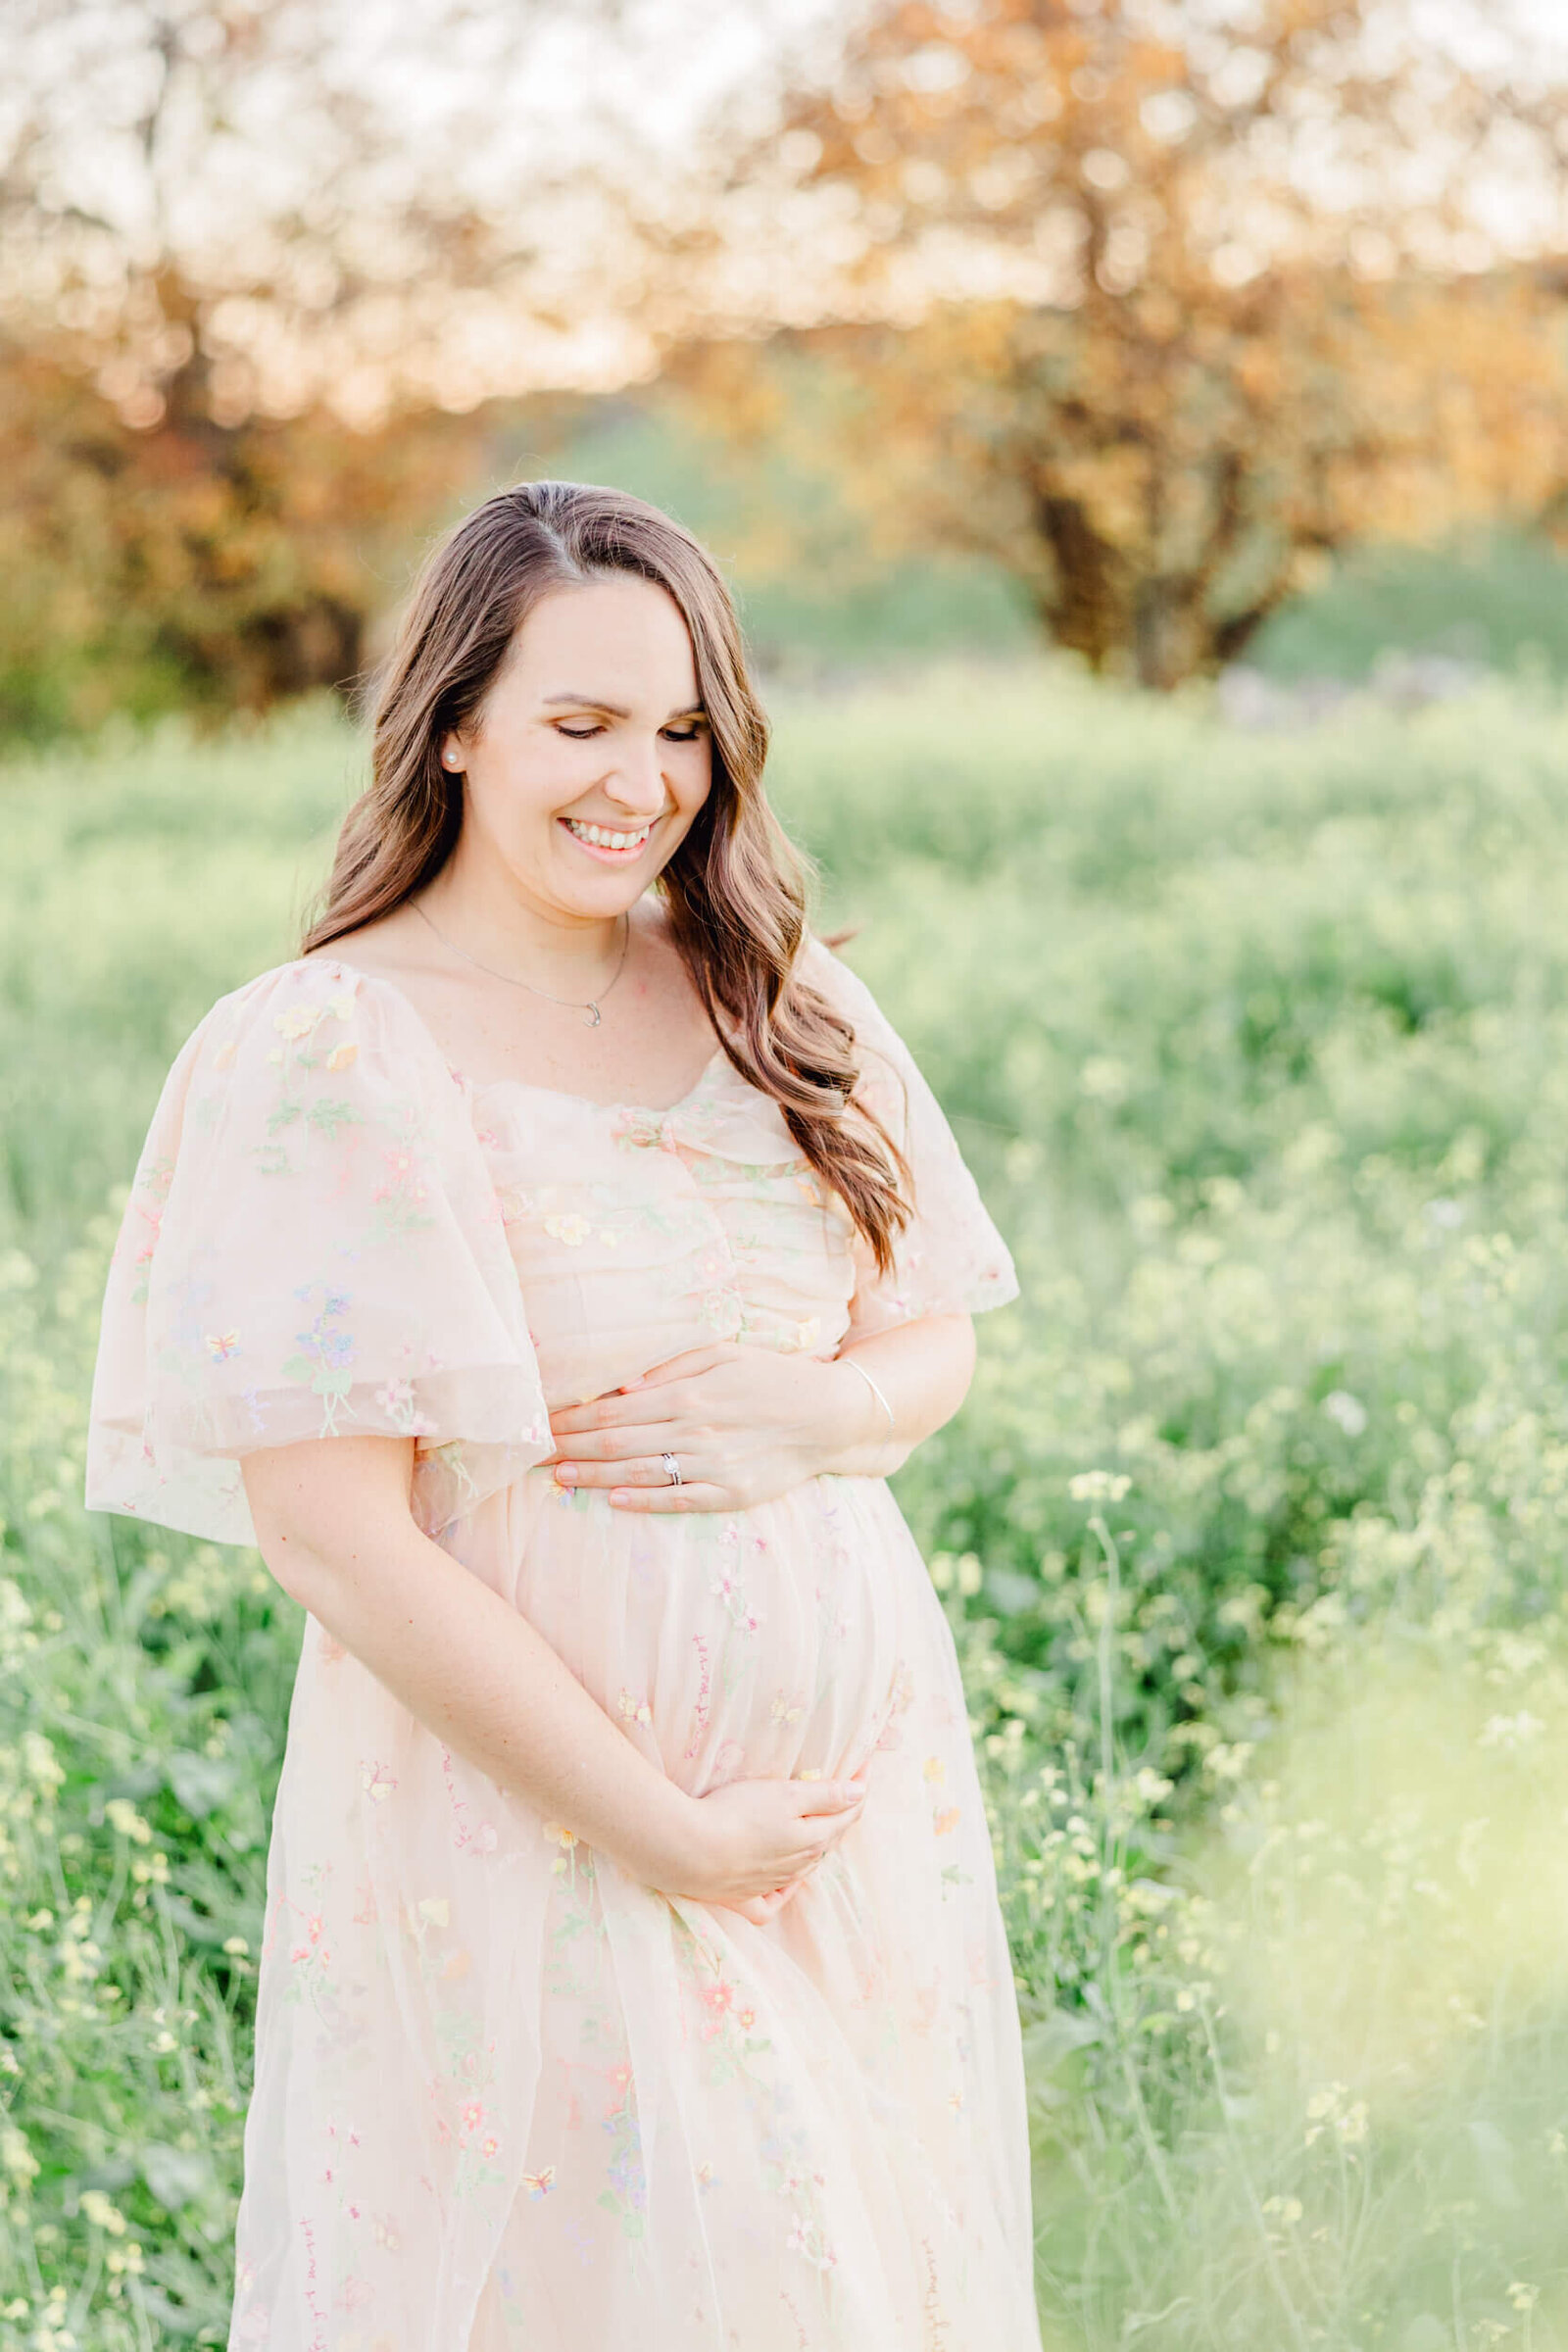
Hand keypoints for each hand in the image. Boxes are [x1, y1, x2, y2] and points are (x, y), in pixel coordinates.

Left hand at [547, 1342, 880, 1512]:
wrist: (829, 1416)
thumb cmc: (773, 1377)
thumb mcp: (725, 1353)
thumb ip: (672, 1366)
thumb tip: (622, 1387)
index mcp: (690, 1393)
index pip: (613, 1411)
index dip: (571, 1419)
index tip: (540, 1423)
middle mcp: (696, 1430)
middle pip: (616, 1444)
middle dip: (568, 1448)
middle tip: (530, 1454)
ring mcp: (713, 1466)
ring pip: (639, 1474)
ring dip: (593, 1477)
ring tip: (558, 1477)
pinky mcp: (731, 1494)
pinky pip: (678, 1500)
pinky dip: (644, 1501)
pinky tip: (613, 1500)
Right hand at [657, 1774, 867, 1923]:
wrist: (688, 1851)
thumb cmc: (736, 1814)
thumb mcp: (785, 1794)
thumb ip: (824, 1796)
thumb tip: (859, 1794)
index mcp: (812, 1840)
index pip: (847, 1813)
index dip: (858, 1789)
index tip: (865, 1766)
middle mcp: (798, 1866)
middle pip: (828, 1840)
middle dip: (840, 1816)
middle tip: (847, 1792)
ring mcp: (770, 1885)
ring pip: (804, 1866)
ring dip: (816, 1846)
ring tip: (818, 1827)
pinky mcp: (744, 1899)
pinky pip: (771, 1901)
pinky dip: (782, 1892)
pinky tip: (783, 1884)